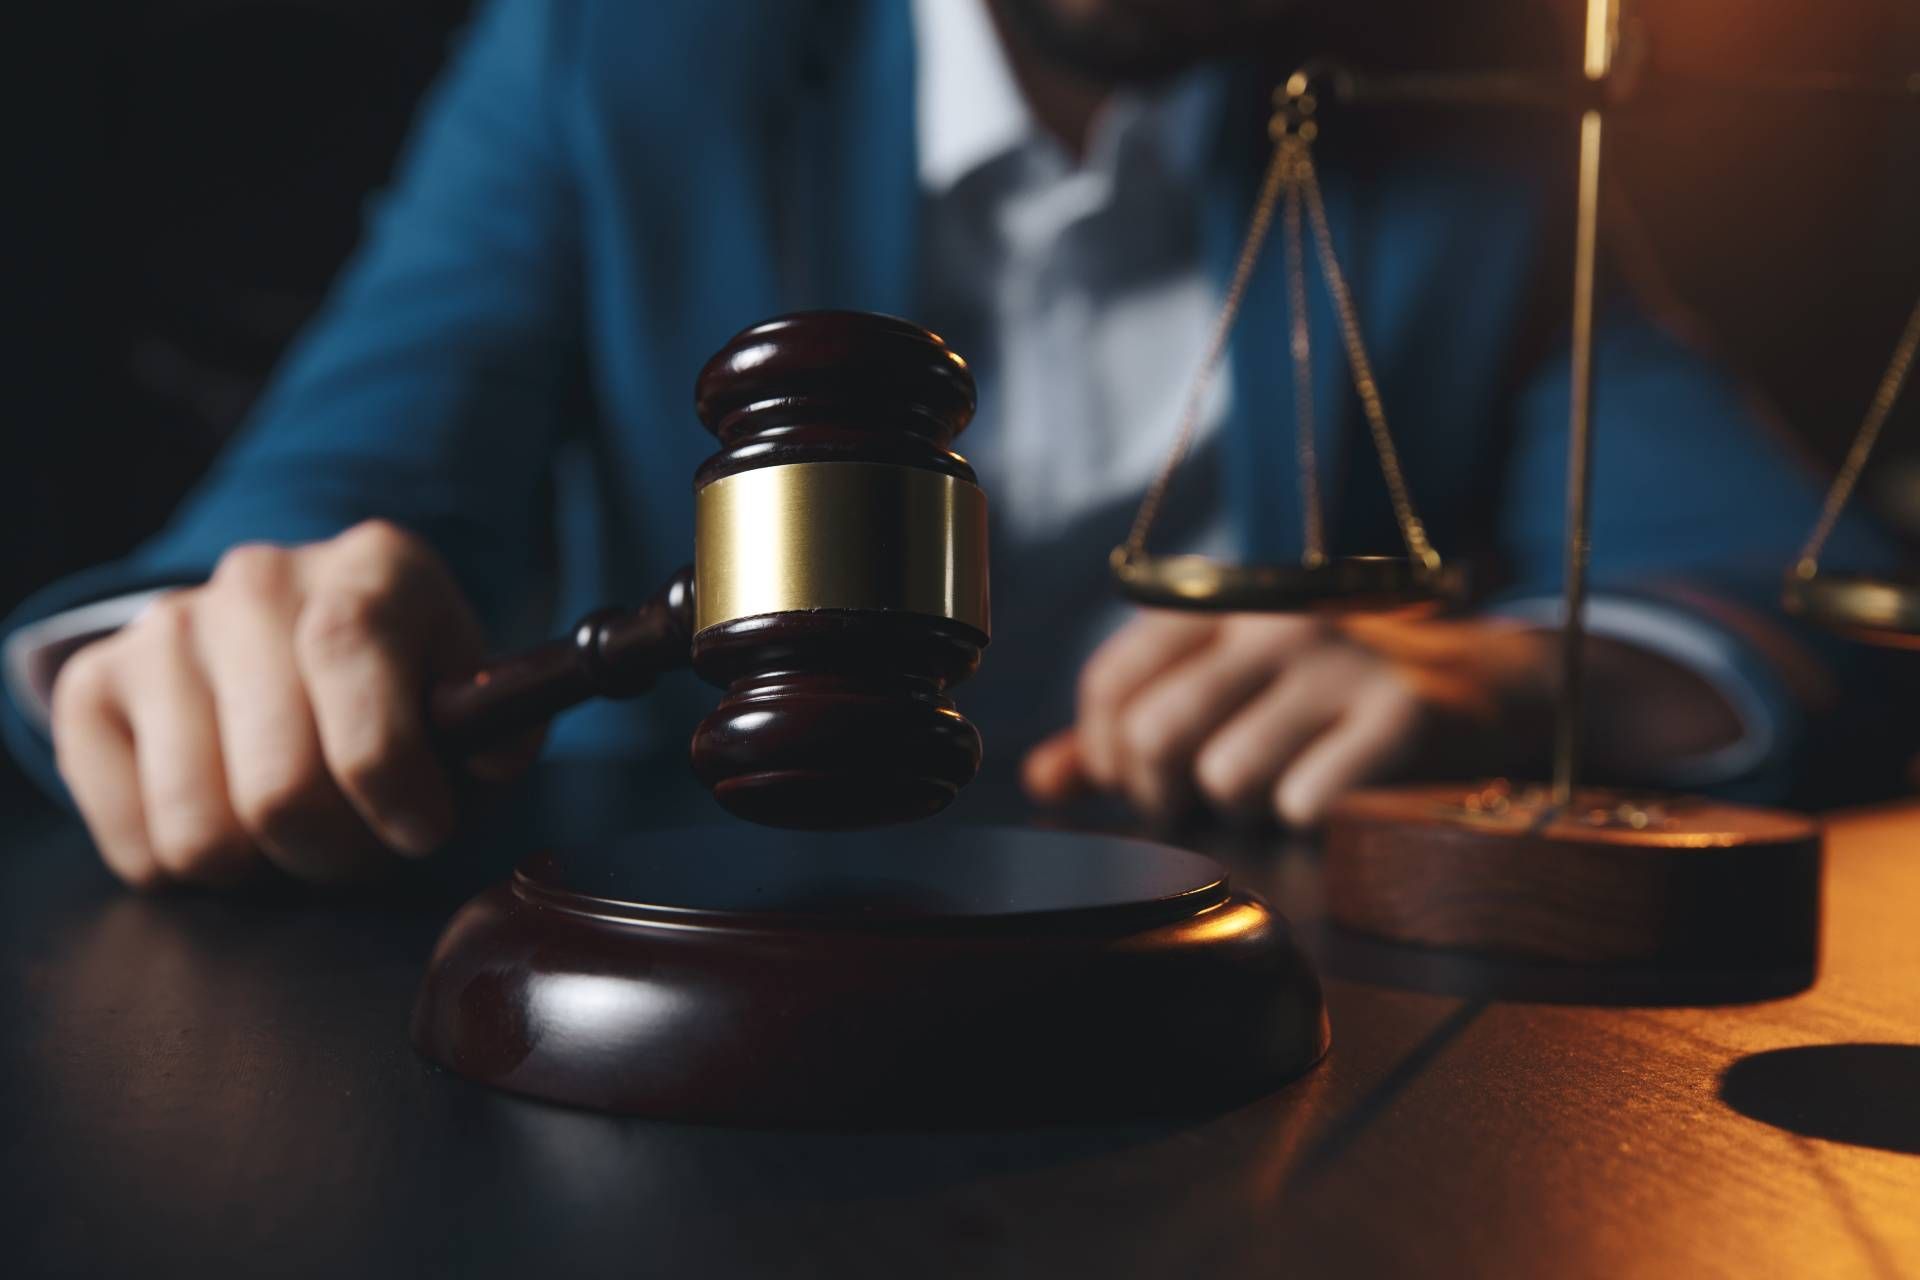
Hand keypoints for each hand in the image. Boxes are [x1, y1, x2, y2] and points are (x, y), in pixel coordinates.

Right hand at [50, 520, 532, 890]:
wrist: (292, 634)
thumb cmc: (406, 681)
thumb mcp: (470, 683)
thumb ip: (499, 723)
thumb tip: (488, 759)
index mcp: (373, 566)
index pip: (351, 657)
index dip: (389, 772)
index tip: (424, 831)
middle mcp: (258, 582)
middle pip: (281, 785)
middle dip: (340, 854)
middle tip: (366, 852)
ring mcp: (166, 630)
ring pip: (203, 833)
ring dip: (265, 871)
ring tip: (301, 837)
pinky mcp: (95, 686)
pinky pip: (139, 846)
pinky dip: (192, 869)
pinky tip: (233, 820)